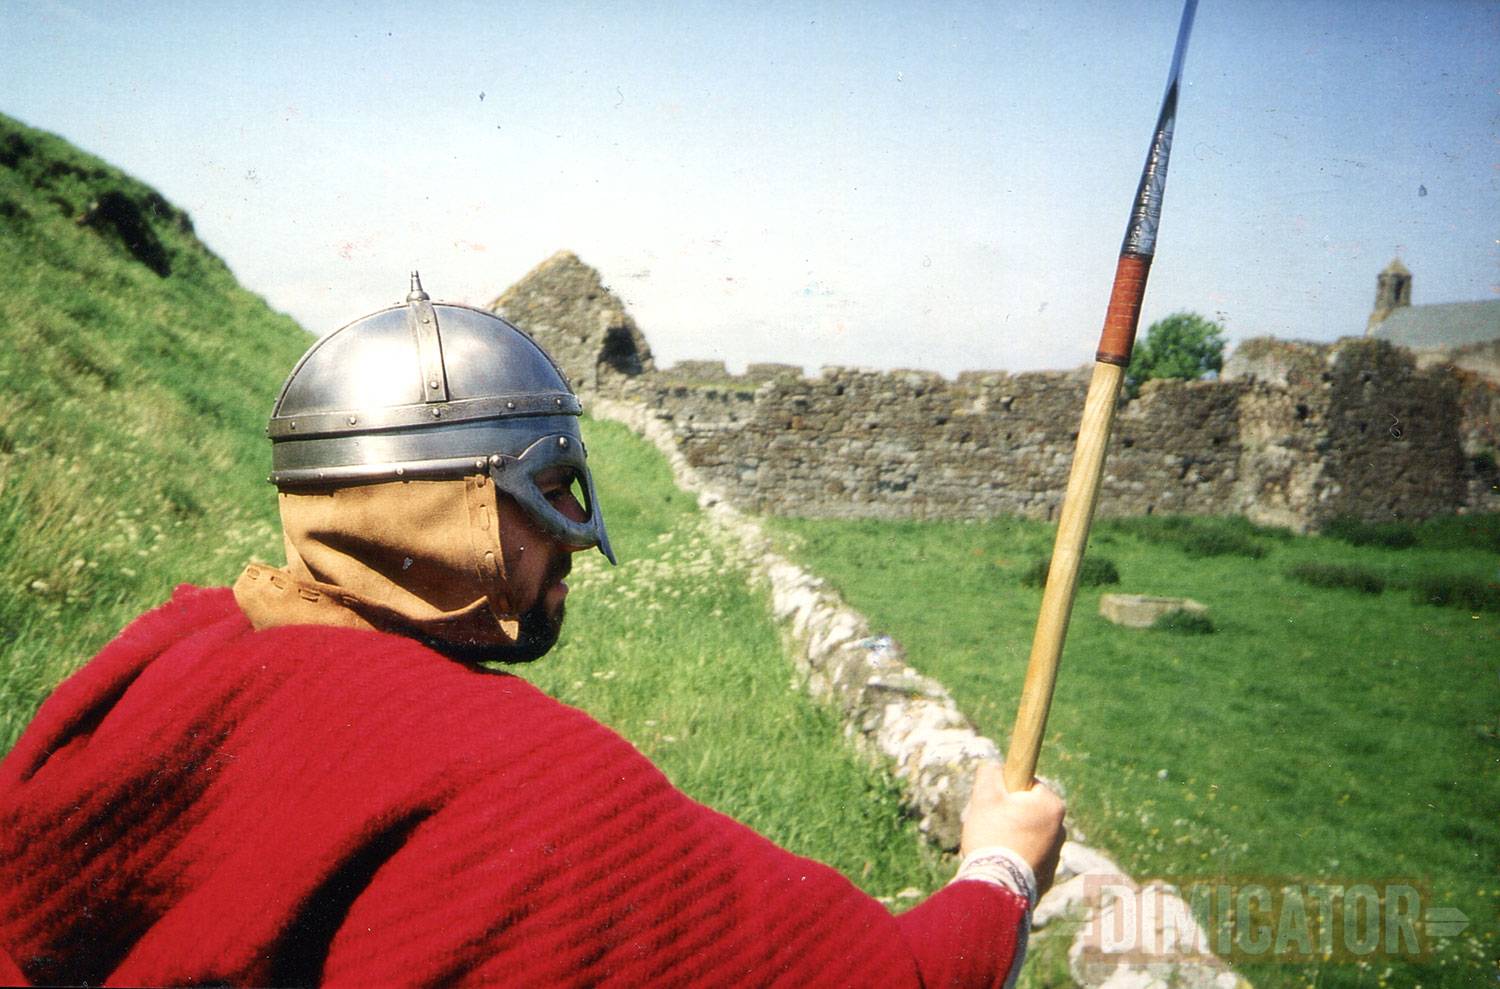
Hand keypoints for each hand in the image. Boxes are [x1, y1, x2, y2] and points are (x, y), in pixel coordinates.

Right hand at [960, 762, 1065, 895]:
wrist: (998, 888)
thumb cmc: (993, 836)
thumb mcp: (984, 796)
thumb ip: (989, 773)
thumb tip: (994, 767)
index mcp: (1051, 805)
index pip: (1027, 785)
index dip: (1006, 791)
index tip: (994, 803)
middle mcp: (1061, 828)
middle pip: (1027, 810)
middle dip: (1008, 815)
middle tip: (989, 826)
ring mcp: (1056, 854)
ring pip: (1028, 835)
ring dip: (1012, 837)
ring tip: (994, 848)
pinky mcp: (1048, 876)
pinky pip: (1029, 857)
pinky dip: (1016, 858)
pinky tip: (1001, 865)